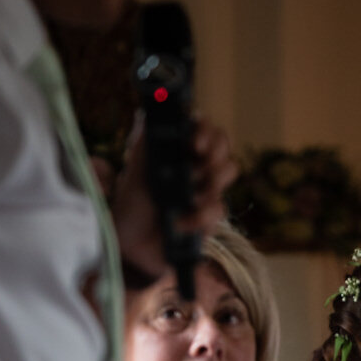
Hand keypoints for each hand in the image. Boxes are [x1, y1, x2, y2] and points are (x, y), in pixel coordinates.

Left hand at [113, 112, 239, 277]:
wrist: (131, 245)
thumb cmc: (131, 205)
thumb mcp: (134, 170)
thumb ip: (144, 144)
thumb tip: (147, 115)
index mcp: (180, 153)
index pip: (206, 131)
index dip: (207, 131)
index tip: (194, 143)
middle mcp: (197, 169)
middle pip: (224, 148)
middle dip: (215, 154)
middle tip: (198, 163)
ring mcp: (206, 193)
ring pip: (229, 173)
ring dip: (211, 182)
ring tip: (191, 196)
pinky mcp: (210, 218)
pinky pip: (218, 209)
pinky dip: (199, 216)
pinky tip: (181, 223)